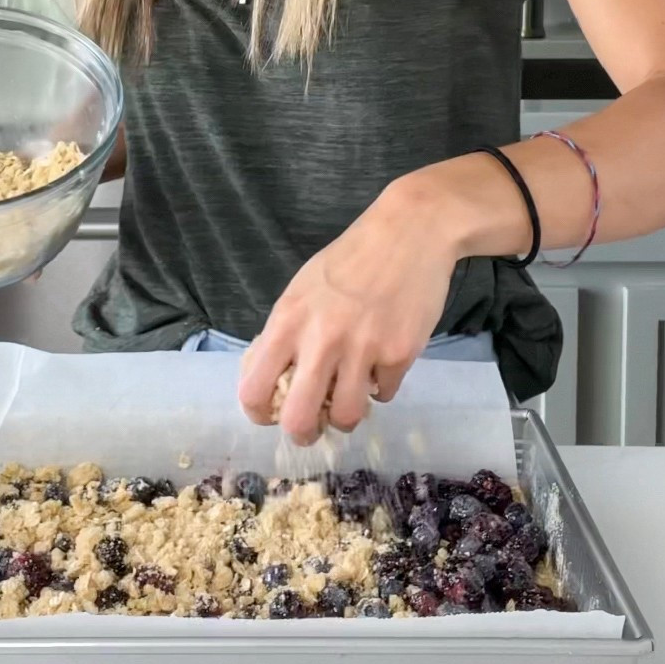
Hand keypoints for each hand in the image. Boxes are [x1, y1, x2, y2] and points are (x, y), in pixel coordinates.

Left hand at [237, 172, 462, 444]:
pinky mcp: (400, 354)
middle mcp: (321, 340)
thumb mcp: (302, 289)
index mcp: (288, 321)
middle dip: (303, 433)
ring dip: (346, 415)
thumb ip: (287, 333)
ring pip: (346, 417)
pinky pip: (384, 394)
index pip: (254, 389)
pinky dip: (381, 386)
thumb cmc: (350, 259)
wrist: (410, 230)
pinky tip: (383, 362)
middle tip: (312, 427)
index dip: (259, 413)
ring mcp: (363, 349)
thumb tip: (275, 380)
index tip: (271, 414)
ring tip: (351, 396)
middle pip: (298, 419)